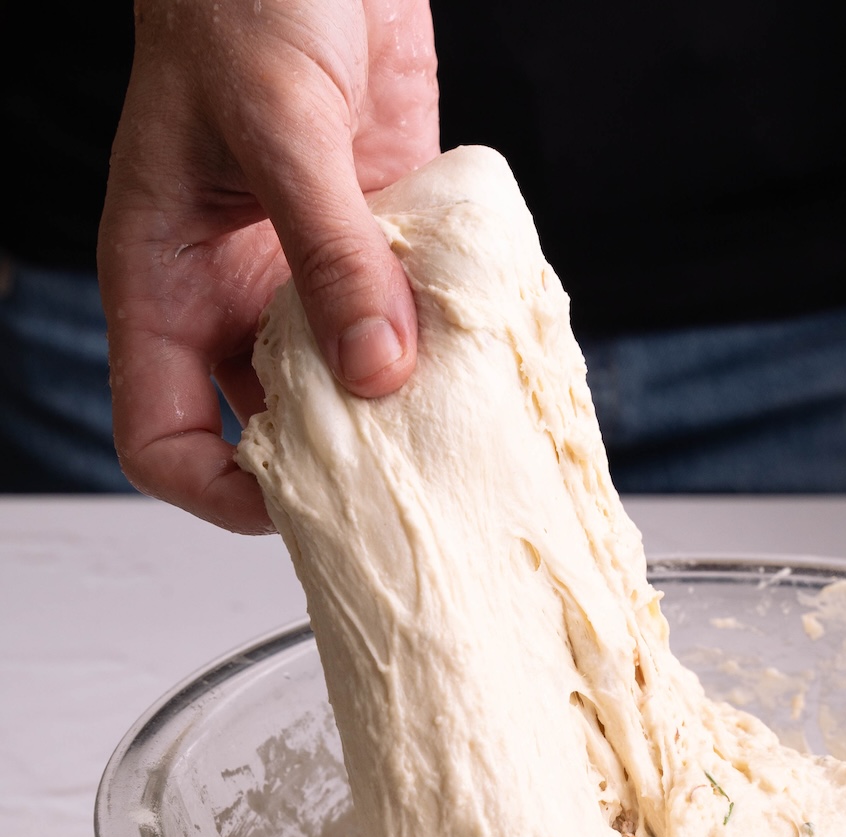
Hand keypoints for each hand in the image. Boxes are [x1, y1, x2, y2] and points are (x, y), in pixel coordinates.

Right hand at [99, 0, 438, 531]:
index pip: (164, 436)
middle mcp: (235, 299)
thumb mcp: (280, 126)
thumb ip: (329, 251)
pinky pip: (403, 324)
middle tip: (401, 476)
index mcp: (169, 285)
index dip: (219, 487)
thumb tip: (378, 370)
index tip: (296, 497)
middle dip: (329, 463)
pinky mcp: (374, 249)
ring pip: (344, 387)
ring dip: (397, 408)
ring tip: (451, 418)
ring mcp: (305, 279)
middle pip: (265, 432)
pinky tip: (476, 345)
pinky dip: (440, 344)